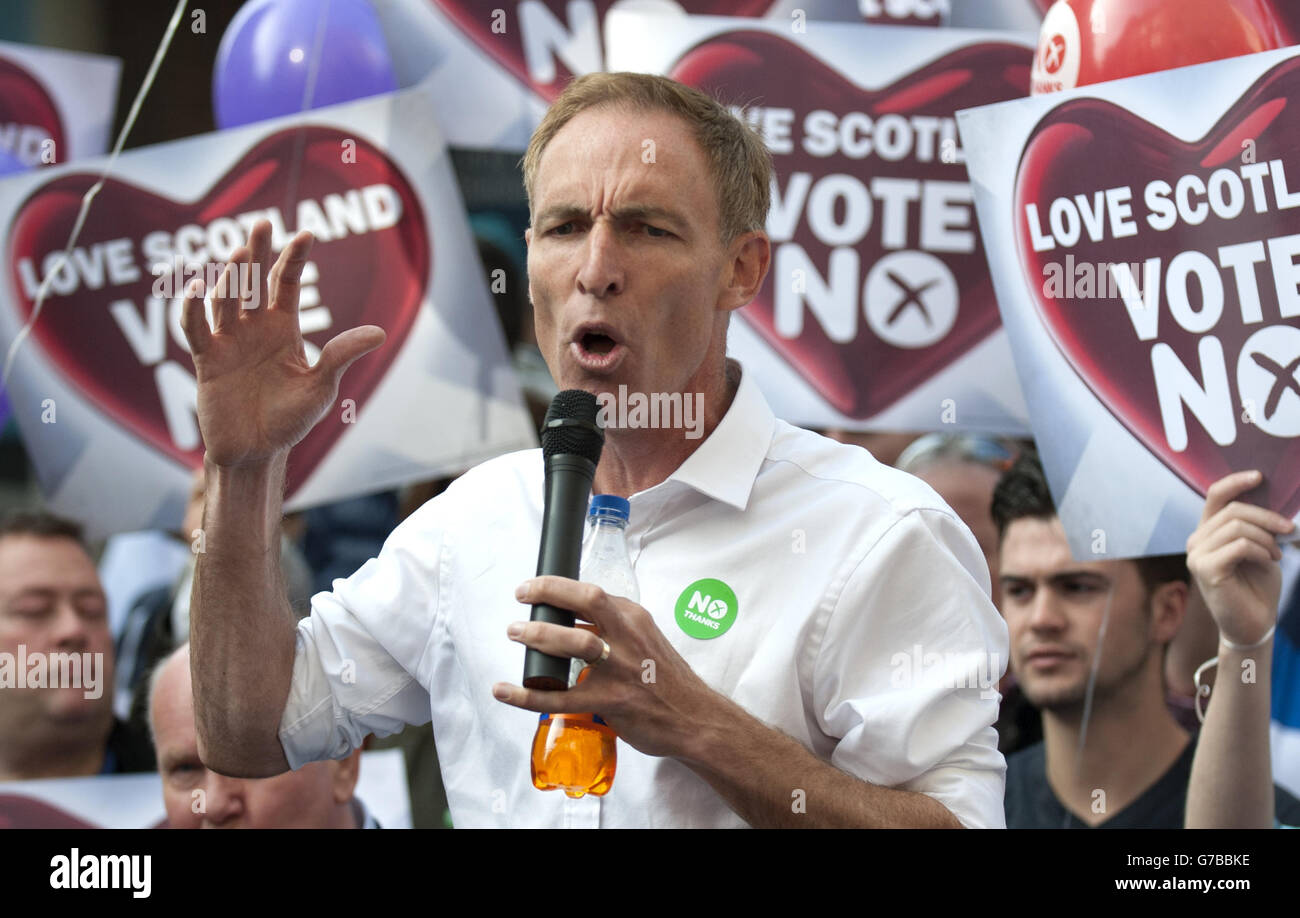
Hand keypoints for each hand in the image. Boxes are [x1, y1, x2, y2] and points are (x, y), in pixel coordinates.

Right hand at [179, 219, 385, 467]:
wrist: (257, 452)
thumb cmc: (290, 420)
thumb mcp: (321, 386)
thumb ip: (341, 356)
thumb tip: (379, 333)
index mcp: (284, 328)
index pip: (287, 283)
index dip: (294, 259)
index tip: (306, 234)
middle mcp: (254, 328)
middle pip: (253, 281)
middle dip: (256, 252)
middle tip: (260, 223)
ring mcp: (228, 341)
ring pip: (225, 299)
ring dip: (230, 278)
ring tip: (238, 255)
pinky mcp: (206, 359)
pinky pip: (194, 328)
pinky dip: (193, 308)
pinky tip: (197, 286)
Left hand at [492, 576, 717, 759]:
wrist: (695, 718)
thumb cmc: (667, 680)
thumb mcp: (646, 640)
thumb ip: (613, 630)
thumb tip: (573, 622)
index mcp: (634, 619)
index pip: (592, 593)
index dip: (557, 586)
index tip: (533, 587)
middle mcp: (628, 638)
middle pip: (586, 602)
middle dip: (548, 596)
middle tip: (521, 599)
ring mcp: (620, 670)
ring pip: (574, 644)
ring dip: (540, 636)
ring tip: (516, 633)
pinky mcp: (610, 702)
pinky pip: (560, 697)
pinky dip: (527, 695)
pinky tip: (504, 690)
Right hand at [1186, 470, 1293, 646]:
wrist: (1254, 624)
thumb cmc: (1257, 587)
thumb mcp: (1260, 549)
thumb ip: (1255, 527)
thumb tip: (1272, 502)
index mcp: (1208, 532)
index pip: (1215, 496)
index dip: (1236, 481)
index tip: (1260, 477)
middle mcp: (1196, 540)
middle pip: (1233, 510)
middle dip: (1267, 517)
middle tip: (1290, 530)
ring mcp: (1197, 555)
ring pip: (1236, 526)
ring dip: (1266, 538)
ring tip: (1277, 555)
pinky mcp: (1205, 570)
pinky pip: (1239, 546)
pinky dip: (1261, 551)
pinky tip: (1269, 562)